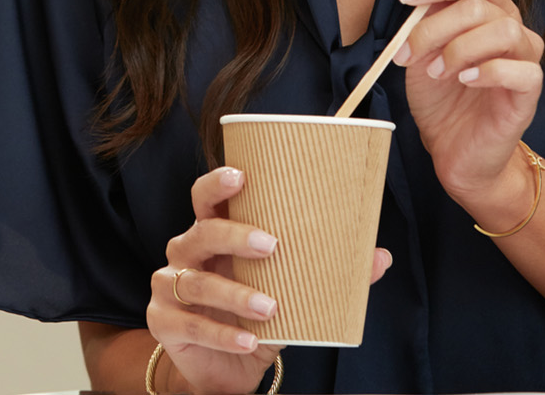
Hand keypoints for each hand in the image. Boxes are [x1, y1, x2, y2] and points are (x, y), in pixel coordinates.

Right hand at [147, 166, 393, 392]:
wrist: (222, 369)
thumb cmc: (252, 317)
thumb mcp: (289, 293)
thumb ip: (326, 274)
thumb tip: (380, 257)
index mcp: (212, 235)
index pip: (206, 199)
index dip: (217, 184)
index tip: (240, 175)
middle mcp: (185, 253)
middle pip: (201, 233)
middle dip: (235, 235)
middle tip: (272, 245)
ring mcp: (169, 288)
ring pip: (198, 282)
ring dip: (235, 294)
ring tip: (270, 308)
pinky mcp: (164, 322)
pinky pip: (192, 325)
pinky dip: (223, 335)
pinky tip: (249, 340)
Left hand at [392, 0, 544, 217]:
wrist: (452, 148)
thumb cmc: (440, 96)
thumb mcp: (422, 48)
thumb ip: (429, 5)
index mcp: (488, 11)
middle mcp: (511, 28)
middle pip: (482, 3)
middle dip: (436, 25)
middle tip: (408, 52)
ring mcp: (524, 59)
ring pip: (503, 30)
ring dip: (458, 49)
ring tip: (437, 72)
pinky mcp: (530, 92)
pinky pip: (521, 70)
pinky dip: (487, 70)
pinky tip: (464, 80)